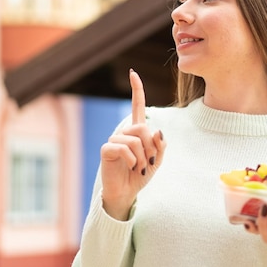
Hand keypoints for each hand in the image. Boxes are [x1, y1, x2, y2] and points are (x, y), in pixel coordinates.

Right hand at [99, 69, 165, 219]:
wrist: (126, 193)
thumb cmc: (140, 175)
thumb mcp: (157, 160)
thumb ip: (160, 145)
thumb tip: (157, 130)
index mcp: (136, 132)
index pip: (137, 107)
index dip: (136, 90)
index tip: (133, 73)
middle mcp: (124, 133)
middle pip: (143, 128)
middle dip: (150, 147)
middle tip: (148, 162)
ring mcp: (114, 140)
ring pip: (135, 140)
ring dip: (142, 157)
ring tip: (139, 168)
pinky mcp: (106, 150)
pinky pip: (124, 148)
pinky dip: (132, 160)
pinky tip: (130, 167)